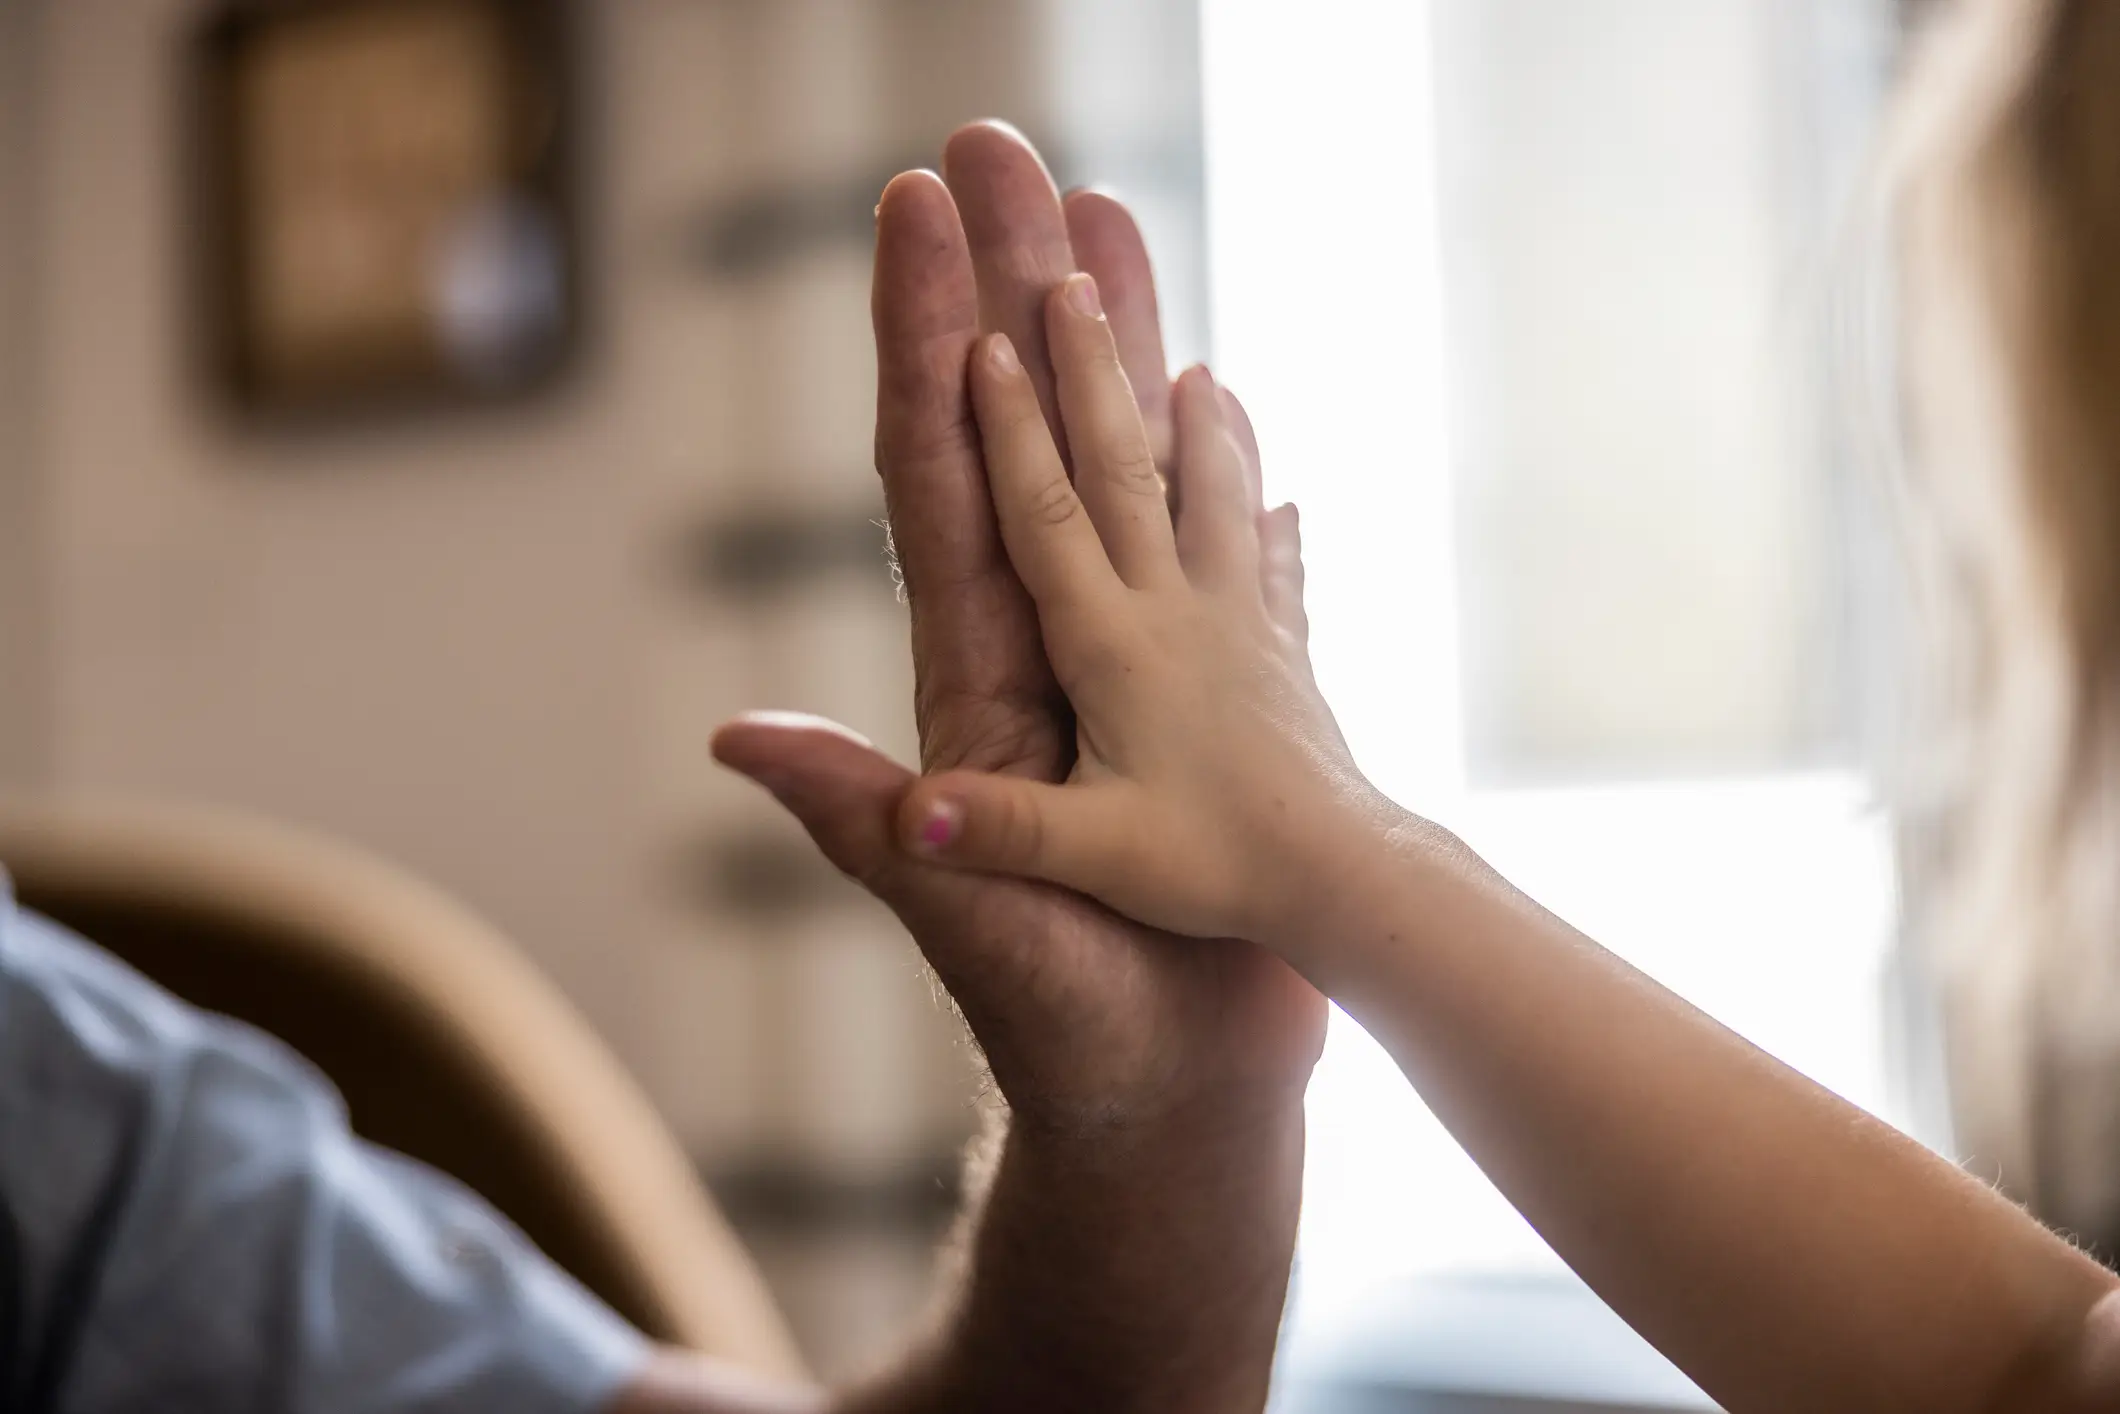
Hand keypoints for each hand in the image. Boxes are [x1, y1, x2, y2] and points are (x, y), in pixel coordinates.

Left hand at [713, 125, 1326, 1129]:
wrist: (1174, 1094)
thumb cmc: (1072, 1032)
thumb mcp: (964, 916)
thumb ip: (871, 825)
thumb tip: (735, 743)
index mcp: (979, 681)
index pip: (938, 478)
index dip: (924, 343)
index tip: (917, 211)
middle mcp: (1037, 647)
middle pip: (1015, 434)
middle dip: (1004, 290)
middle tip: (1001, 149)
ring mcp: (1112, 664)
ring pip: (1106, 468)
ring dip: (1107, 343)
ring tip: (1114, 219)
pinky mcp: (1183, 695)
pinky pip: (1191, 546)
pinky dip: (1202, 462)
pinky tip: (1216, 398)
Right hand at [891, 274, 1373, 953]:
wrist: (1344, 886)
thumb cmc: (1214, 876)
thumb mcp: (1091, 857)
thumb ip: (994, 831)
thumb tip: (908, 815)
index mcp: (1112, 647)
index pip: (1046, 515)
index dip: (1007, 429)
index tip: (981, 338)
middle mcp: (1177, 614)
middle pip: (1125, 470)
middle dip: (1090, 372)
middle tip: (1071, 275)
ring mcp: (1238, 627)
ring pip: (1210, 498)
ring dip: (1195, 425)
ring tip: (1195, 361)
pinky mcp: (1282, 658)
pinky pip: (1273, 567)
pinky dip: (1267, 521)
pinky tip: (1279, 492)